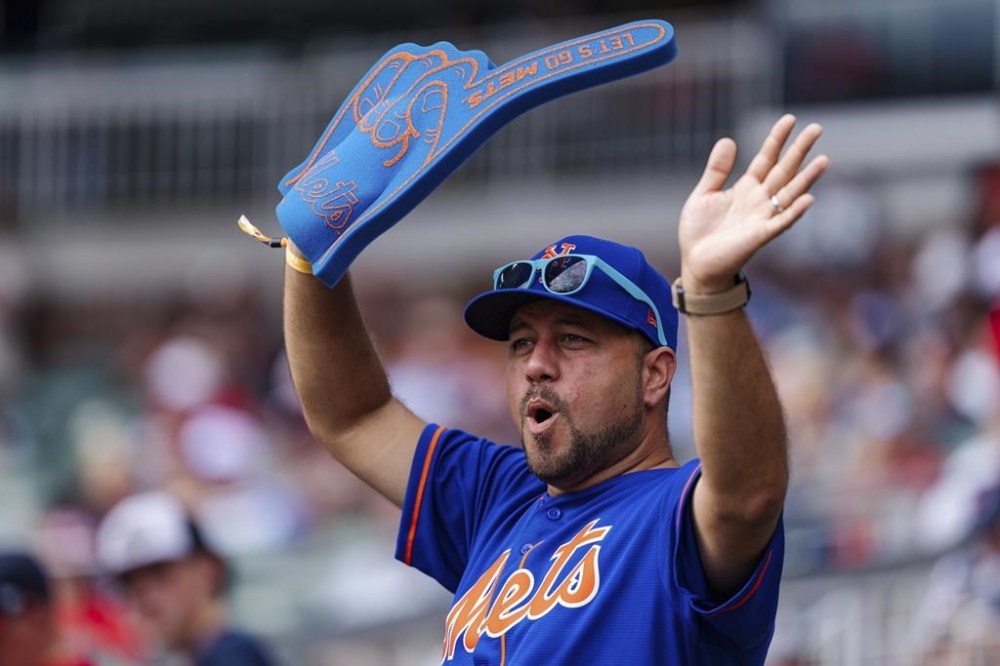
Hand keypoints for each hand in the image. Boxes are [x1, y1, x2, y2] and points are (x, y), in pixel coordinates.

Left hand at [678, 115, 829, 292]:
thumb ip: (717, 170)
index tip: (790, 119)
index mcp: (746, 188)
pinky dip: (794, 212)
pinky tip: (808, 199)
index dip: (777, 139)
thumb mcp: (704, 194)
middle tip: (817, 128)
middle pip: (784, 170)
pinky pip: (781, 223)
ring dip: (807, 178)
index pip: (766, 159)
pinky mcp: (759, 236)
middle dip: (799, 150)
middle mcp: (759, 200)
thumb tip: (728, 139)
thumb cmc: (700, 232)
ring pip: (790, 193)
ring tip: (824, 159)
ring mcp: (762, 218)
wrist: (696, 263)